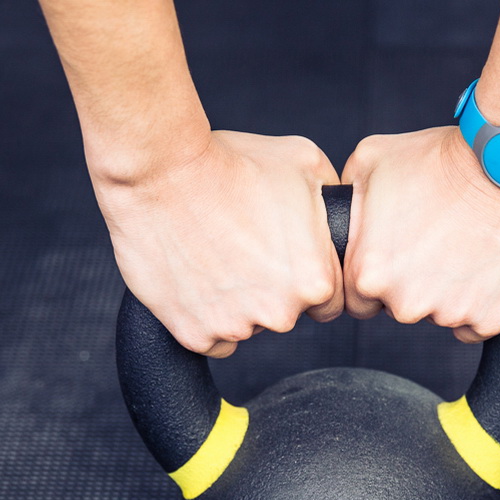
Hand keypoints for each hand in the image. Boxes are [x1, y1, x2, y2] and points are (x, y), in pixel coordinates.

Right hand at [94, 130, 342, 357]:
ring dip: (237, 301)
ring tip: (215, 254)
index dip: (307, 276)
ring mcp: (235, 327)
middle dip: (273, 288)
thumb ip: (332, 202)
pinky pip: (211, 337)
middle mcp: (280, 314)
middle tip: (246, 247)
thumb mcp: (305, 163)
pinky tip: (197, 277)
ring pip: (247, 326)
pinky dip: (204, 315)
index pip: (328, 301)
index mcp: (316, 281)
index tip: (286, 256)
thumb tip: (338, 216)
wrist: (161, 172)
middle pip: (286, 314)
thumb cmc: (232, 163)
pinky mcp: (194, 334)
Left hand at [341, 126, 499, 342]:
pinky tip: (484, 263)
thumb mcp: (372, 158)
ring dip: (448, 289)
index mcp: (369, 273)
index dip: (377, 274)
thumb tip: (341, 208)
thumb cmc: (445, 158)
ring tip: (464, 243)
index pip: (359, 298)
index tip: (396, 253)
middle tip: (434, 241)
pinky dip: (481, 300)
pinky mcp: (491, 317)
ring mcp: (450, 313)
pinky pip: (476, 323)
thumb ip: (349, 196)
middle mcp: (405, 302)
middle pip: (400, 307)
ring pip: (439, 314)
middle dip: (412, 281)